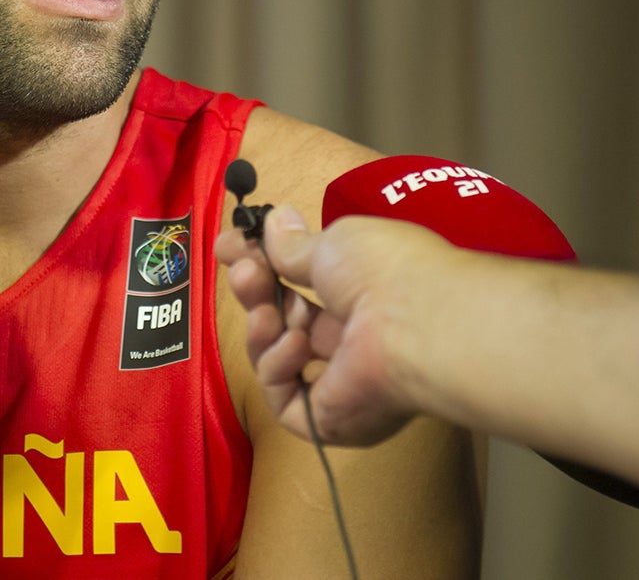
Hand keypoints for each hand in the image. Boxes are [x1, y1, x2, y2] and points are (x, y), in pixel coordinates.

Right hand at [216, 206, 451, 444]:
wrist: (410, 321)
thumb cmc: (382, 270)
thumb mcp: (332, 244)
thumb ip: (293, 244)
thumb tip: (274, 219)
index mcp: (360, 297)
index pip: (298, 285)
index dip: (262, 266)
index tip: (228, 246)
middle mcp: (352, 340)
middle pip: (284, 320)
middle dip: (256, 292)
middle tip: (242, 272)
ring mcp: (342, 383)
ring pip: (278, 358)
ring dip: (263, 329)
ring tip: (266, 311)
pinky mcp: (329, 419)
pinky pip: (285, 397)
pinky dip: (279, 367)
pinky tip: (296, 344)